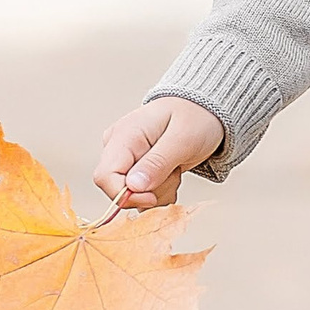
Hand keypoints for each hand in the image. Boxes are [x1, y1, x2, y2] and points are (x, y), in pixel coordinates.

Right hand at [95, 96, 225, 206]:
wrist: (203, 111)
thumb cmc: (195, 117)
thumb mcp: (183, 138)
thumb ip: (158, 162)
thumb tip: (133, 186)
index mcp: (124, 136)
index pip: (105, 176)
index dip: (125, 195)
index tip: (153, 197)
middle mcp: (118, 148)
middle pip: (119, 190)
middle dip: (150, 191)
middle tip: (174, 171)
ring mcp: (126, 160)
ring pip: (133, 196)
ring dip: (160, 191)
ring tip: (175, 167)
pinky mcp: (136, 171)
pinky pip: (142, 195)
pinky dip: (161, 192)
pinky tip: (172, 174)